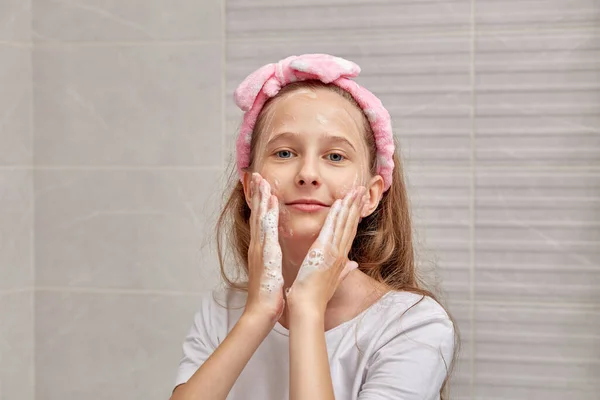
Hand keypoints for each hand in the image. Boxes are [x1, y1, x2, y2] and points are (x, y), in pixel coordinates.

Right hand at [244, 173, 284, 324]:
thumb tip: (283, 259)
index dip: (262, 205)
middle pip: (257, 215)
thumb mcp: (275, 275)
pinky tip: (270, 200)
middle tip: (256, 175)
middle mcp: (258, 246)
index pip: (263, 223)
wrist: (261, 312)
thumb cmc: (270, 297)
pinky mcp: (265, 253)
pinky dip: (267, 213)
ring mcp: (259, 248)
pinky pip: (267, 229)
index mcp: (262, 251)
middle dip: (257, 194)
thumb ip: (278, 264)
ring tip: (261, 179)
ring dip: (260, 197)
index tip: (265, 188)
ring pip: (260, 217)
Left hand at [285, 186, 367, 316]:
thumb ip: (344, 271)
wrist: (307, 307)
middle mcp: (340, 254)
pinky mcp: (324, 251)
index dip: (355, 216)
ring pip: (345, 224)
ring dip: (350, 205)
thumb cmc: (315, 297)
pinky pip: (331, 229)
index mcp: (341, 259)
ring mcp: (334, 252)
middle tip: (362, 189)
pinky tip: (339, 202)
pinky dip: (336, 215)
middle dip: (356, 206)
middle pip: (351, 225)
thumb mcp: (332, 281)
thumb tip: (354, 265)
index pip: (350, 233)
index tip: (359, 202)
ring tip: (356, 190)